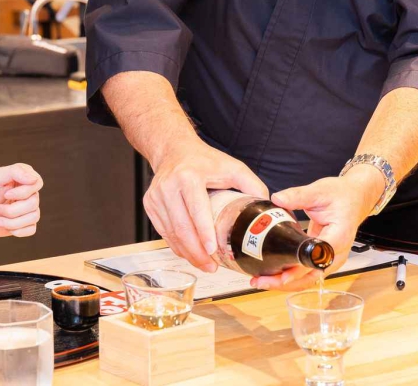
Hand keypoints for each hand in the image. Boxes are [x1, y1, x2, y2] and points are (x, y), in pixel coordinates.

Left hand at [0, 163, 42, 237]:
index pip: (37, 183)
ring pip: (33, 217)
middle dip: (12, 210)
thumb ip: (15, 172)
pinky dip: (17, 230)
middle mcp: (26, 193)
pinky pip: (31, 229)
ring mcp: (24, 209)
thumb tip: (34, 179)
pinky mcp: (21, 223)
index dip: (23, 192)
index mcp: (22, 178)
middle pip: (34, 203)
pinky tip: (4, 226)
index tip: (5, 194)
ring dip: (12, 222)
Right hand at [146, 139, 267, 271]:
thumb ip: (252, 185)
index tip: (212, 250)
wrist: (174, 150)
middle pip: (181, 227)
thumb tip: (268, 207)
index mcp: (188, 176)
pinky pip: (163, 232)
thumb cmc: (205, 160)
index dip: (203, 232)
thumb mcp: (232, 166)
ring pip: (171, 233)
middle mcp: (168, 186)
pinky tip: (190, 254)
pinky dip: (177, 246)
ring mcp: (156, 196)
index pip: (196, 209)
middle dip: (197, 252)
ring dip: (187, 253)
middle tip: (212, 267)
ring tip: (205, 265)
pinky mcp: (149, 204)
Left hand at [253, 170, 385, 291]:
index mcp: (338, 237)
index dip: (299, 269)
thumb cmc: (341, 195)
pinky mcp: (324, 259)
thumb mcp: (319, 191)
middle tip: (261, 281)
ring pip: (309, 279)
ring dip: (286, 283)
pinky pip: (308, 273)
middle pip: (311, 276)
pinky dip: (292, 277)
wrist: (355, 198)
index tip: (282, 275)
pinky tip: (274, 275)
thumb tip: (276, 199)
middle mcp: (337, 253)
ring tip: (262, 281)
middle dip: (286, 282)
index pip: (316, 259)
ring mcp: (331, 259)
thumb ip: (298, 195)